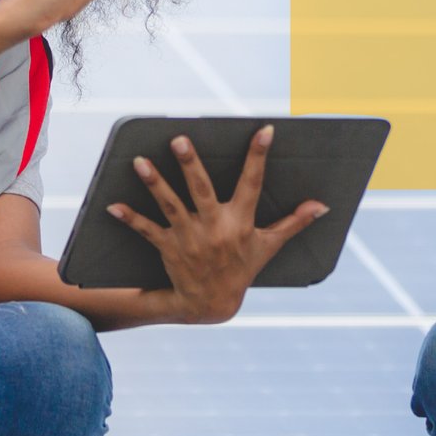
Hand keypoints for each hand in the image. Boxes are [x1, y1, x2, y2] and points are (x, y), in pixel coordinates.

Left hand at [107, 126, 327, 323]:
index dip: (258, 156)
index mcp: (241, 222)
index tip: (263, 130)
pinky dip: (130, 219)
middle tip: (180, 139)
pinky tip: (113, 205)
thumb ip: (294, 223)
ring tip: (139, 162)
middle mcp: (215, 228)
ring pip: (171, 206)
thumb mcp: (269, 246)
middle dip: (191, 165)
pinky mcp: (169, 247)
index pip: (253, 183)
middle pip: (202, 190)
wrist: (212, 305)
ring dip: (154, 184)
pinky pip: (147, 231)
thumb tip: (322, 206)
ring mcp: (190, 238)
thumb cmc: (242, 269)